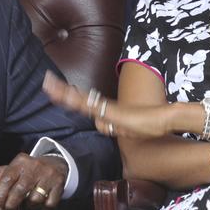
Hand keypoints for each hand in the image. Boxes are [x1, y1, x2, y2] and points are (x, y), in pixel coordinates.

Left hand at [0, 153, 67, 209]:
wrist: (54, 164)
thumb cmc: (25, 172)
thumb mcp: (8, 173)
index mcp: (19, 162)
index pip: (6, 179)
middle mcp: (34, 166)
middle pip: (20, 191)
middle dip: (11, 205)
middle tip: (9, 209)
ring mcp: (48, 175)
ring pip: (35, 199)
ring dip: (30, 206)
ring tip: (28, 202)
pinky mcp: (59, 184)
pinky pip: (49, 204)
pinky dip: (43, 208)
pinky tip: (41, 202)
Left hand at [43, 70, 170, 138]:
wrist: (163, 119)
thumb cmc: (146, 125)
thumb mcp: (123, 129)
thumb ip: (110, 126)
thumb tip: (98, 123)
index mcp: (104, 110)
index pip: (81, 101)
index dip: (67, 94)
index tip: (53, 87)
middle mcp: (104, 107)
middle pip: (78, 97)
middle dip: (61, 90)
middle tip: (45, 81)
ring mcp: (108, 109)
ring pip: (83, 101)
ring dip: (66, 95)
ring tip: (51, 87)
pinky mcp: (114, 114)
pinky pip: (95, 108)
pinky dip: (82, 104)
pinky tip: (73, 100)